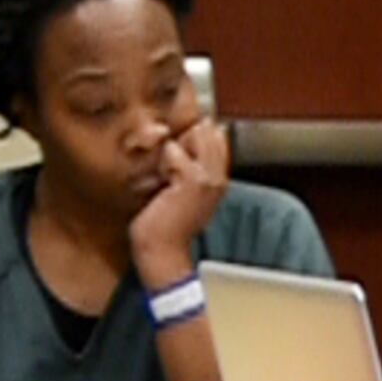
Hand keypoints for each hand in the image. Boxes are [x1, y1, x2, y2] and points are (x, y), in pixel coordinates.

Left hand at [126, 114, 233, 287]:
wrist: (162, 249)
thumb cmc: (162, 222)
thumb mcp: (175, 189)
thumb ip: (181, 164)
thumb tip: (170, 138)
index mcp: (218, 179)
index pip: (215, 136)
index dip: (191, 136)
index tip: (174, 162)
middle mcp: (219, 177)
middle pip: (206, 131)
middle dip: (182, 139)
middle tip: (168, 171)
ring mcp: (210, 178)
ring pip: (191, 137)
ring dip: (171, 152)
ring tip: (164, 179)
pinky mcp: (194, 181)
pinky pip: (174, 151)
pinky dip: (162, 162)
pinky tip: (161, 184)